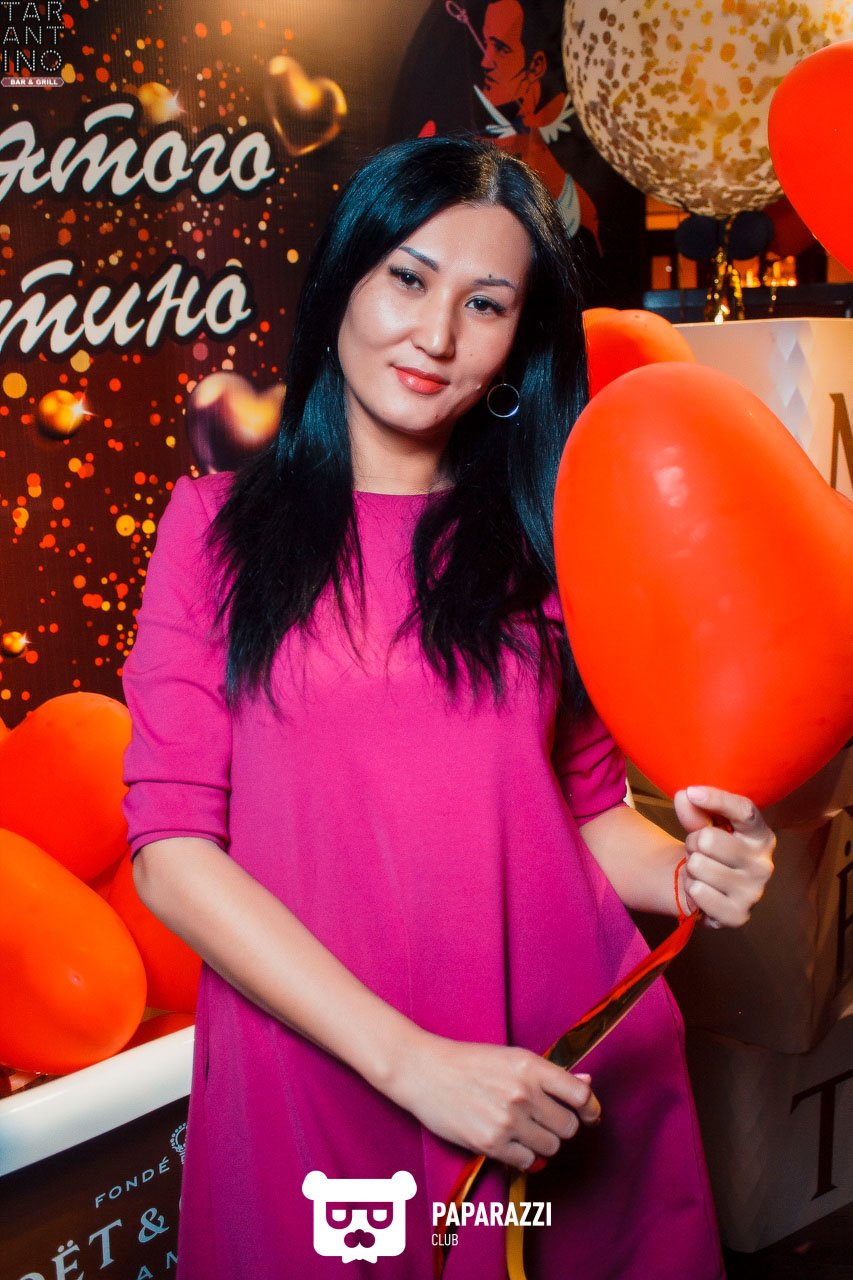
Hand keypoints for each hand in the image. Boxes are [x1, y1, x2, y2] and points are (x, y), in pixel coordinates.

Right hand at [388, 1031, 600, 1171]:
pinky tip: (509, 1141)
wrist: (424, 1071)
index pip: (581, 1095)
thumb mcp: (511, 1057)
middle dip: (561, 1126)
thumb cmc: (469, 1062)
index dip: (590, 1108)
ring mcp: (507, 1120)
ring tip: (523, 1129)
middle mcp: (522, 1093)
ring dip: (542, 1142)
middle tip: (544, 1119)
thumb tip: (588, 1083)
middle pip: (569, 1127)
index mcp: (530, 1066)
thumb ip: (549, 1074)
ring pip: (551, 1147)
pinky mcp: (490, 1143)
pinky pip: (527, 1161)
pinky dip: (523, 1156)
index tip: (588, 1114)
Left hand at [673, 785, 775, 928]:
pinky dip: (692, 889)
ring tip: (701, 871)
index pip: (744, 811)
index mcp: (761, 836)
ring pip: (699, 865)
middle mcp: (764, 864)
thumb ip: (695, 812)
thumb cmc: (710, 851)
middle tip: (699, 850)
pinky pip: (698, 892)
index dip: (717, 799)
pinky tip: (703, 891)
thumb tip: (685, 796)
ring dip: (691, 868)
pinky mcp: (738, 915)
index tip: (692, 792)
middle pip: (709, 839)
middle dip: (693, 842)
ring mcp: (753, 892)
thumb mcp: (703, 826)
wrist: (709, 890)